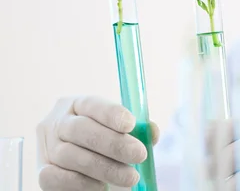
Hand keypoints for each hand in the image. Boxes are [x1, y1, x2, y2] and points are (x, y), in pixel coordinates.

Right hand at [37, 96, 158, 189]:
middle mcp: (57, 122)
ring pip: (71, 155)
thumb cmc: (108, 146)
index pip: (91, 103)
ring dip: (104, 168)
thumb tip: (152, 132)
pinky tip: (102, 186)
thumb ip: (138, 131)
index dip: (110, 113)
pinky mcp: (41, 172)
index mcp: (77, 104)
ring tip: (130, 177)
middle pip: (81, 129)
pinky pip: (56, 178)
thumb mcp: (124, 134)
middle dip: (113, 143)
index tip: (131, 124)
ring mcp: (46, 147)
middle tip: (140, 155)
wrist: (87, 172)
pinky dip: (82, 183)